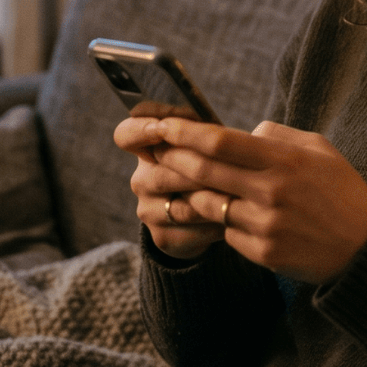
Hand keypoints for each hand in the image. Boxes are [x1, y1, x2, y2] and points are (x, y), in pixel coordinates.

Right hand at [117, 116, 226, 259]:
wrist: (216, 216)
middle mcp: (142, 179)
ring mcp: (149, 210)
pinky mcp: (162, 237)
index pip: (127, 135)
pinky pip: (187, 230)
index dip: (140, 131)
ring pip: (177, 205)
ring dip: (208, 201)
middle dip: (195, 173)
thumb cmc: (219, 169)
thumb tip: (239, 133)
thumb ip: (212, 137)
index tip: (162, 129)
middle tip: (225, 171)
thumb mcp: (214, 149)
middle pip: (160, 174)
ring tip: (239, 197)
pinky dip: (212, 225)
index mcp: (150, 149)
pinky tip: (233, 220)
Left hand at [144, 117, 366, 284]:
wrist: (364, 248)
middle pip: (204, 171)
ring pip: (209, 205)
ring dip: (190, 194)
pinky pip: (227, 232)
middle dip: (173, 159)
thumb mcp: (319, 149)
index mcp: (284, 159)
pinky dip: (223, 221)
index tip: (164, 125)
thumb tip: (244, 131)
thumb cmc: (341, 192)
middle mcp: (271, 191)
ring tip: (181, 184)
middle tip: (157, 151)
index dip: (185, 132)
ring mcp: (265, 225)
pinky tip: (226, 215)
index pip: (220, 141)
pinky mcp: (263, 253)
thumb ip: (278, 135)